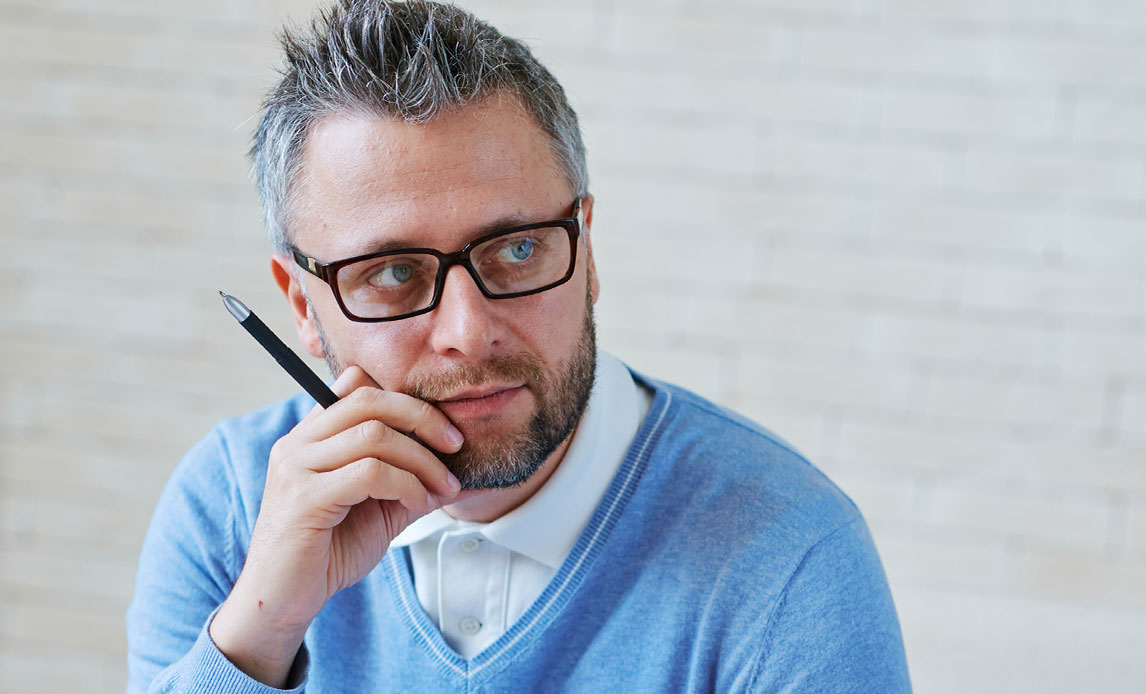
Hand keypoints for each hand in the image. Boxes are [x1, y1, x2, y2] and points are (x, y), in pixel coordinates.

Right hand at [208, 366, 462, 685]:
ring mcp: (296, 467)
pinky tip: (417, 503)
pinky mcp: (305, 497)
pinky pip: (369, 473)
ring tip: (441, 488)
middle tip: (455, 446)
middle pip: (369, 400)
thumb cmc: (328, 553)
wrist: (282, 601)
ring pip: (374, 435)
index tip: (438, 431)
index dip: (403, 399)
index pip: (355, 384)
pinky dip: (406, 484)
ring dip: (422, 460)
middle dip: (423, 418)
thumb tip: (466, 475)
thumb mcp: (379, 510)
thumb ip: (414, 484)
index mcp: (311, 436)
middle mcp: (298, 443)